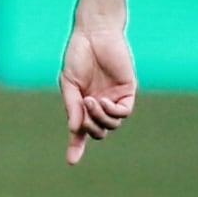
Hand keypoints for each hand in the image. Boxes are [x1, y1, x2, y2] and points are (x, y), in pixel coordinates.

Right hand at [59, 26, 135, 165]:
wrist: (94, 34)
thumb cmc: (78, 56)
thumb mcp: (69, 83)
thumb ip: (72, 106)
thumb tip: (74, 129)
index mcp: (82, 103)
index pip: (81, 130)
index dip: (75, 146)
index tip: (71, 162)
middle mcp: (99, 104)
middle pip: (99, 131)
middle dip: (89, 128)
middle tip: (81, 112)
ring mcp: (114, 99)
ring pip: (112, 124)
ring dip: (99, 118)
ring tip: (89, 100)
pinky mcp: (127, 91)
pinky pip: (123, 112)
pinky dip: (112, 112)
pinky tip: (101, 101)